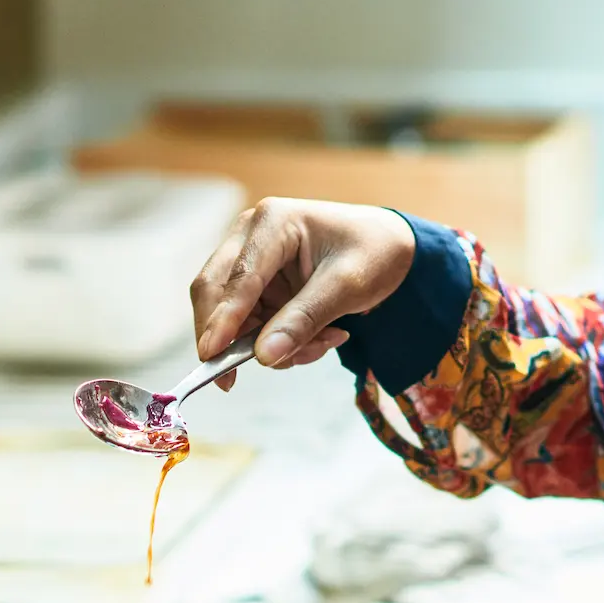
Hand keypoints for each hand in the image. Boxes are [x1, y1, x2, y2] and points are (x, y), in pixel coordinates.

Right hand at [188, 198, 416, 387]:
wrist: (392, 249)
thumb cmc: (374, 253)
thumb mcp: (346, 286)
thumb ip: (304, 319)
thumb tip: (263, 356)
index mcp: (272, 222)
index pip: (238, 276)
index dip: (222, 318)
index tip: (211, 355)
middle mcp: (251, 237)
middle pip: (214, 291)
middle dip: (228, 338)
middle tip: (230, 380)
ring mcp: (251, 263)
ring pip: (231, 317)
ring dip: (267, 345)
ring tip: (321, 346)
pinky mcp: (259, 288)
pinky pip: (251, 326)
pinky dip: (279, 343)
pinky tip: (318, 340)